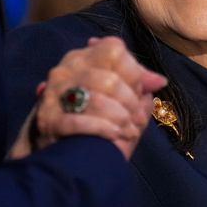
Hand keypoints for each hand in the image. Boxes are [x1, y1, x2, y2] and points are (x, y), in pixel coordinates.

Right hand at [7, 36, 166, 159]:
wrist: (63, 155)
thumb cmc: (97, 122)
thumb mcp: (119, 100)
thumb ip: (136, 84)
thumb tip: (158, 80)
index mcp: (81, 59)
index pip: (114, 51)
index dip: (133, 72)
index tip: (139, 90)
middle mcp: (64, 72)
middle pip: (108, 77)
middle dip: (129, 100)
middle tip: (135, 118)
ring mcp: (53, 96)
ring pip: (95, 98)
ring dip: (118, 116)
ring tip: (127, 129)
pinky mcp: (48, 121)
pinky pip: (77, 122)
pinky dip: (101, 128)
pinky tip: (114, 135)